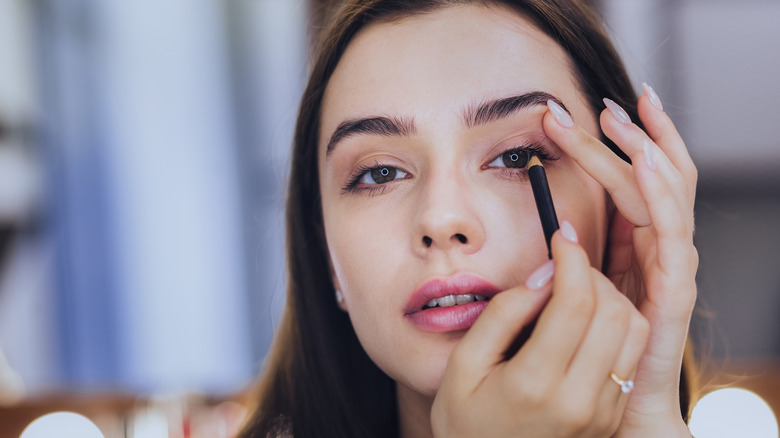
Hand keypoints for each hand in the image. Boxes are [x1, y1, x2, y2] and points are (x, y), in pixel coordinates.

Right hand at [431, 228, 649, 437]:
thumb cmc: (466, 421)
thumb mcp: (463, 364)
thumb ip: (503, 314)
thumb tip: (544, 276)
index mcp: (534, 384)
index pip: (576, 302)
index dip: (573, 258)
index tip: (562, 237)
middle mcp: (578, 400)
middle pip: (614, 311)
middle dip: (592, 274)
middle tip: (565, 266)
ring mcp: (600, 411)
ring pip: (634, 330)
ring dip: (610, 298)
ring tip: (576, 293)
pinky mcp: (611, 416)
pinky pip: (631, 355)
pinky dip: (617, 325)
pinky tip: (586, 321)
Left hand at [543, 85, 697, 436]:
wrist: (620, 416)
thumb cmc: (593, 356)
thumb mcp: (576, 298)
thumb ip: (574, 262)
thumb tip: (558, 225)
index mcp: (635, 251)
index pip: (630, 184)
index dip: (612, 148)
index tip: (580, 114)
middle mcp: (657, 254)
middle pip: (652, 181)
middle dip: (632, 137)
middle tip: (604, 102)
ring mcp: (669, 271)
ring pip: (666, 198)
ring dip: (646, 151)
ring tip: (626, 116)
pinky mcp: (673, 294)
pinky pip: (671, 237)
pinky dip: (660, 197)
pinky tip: (646, 163)